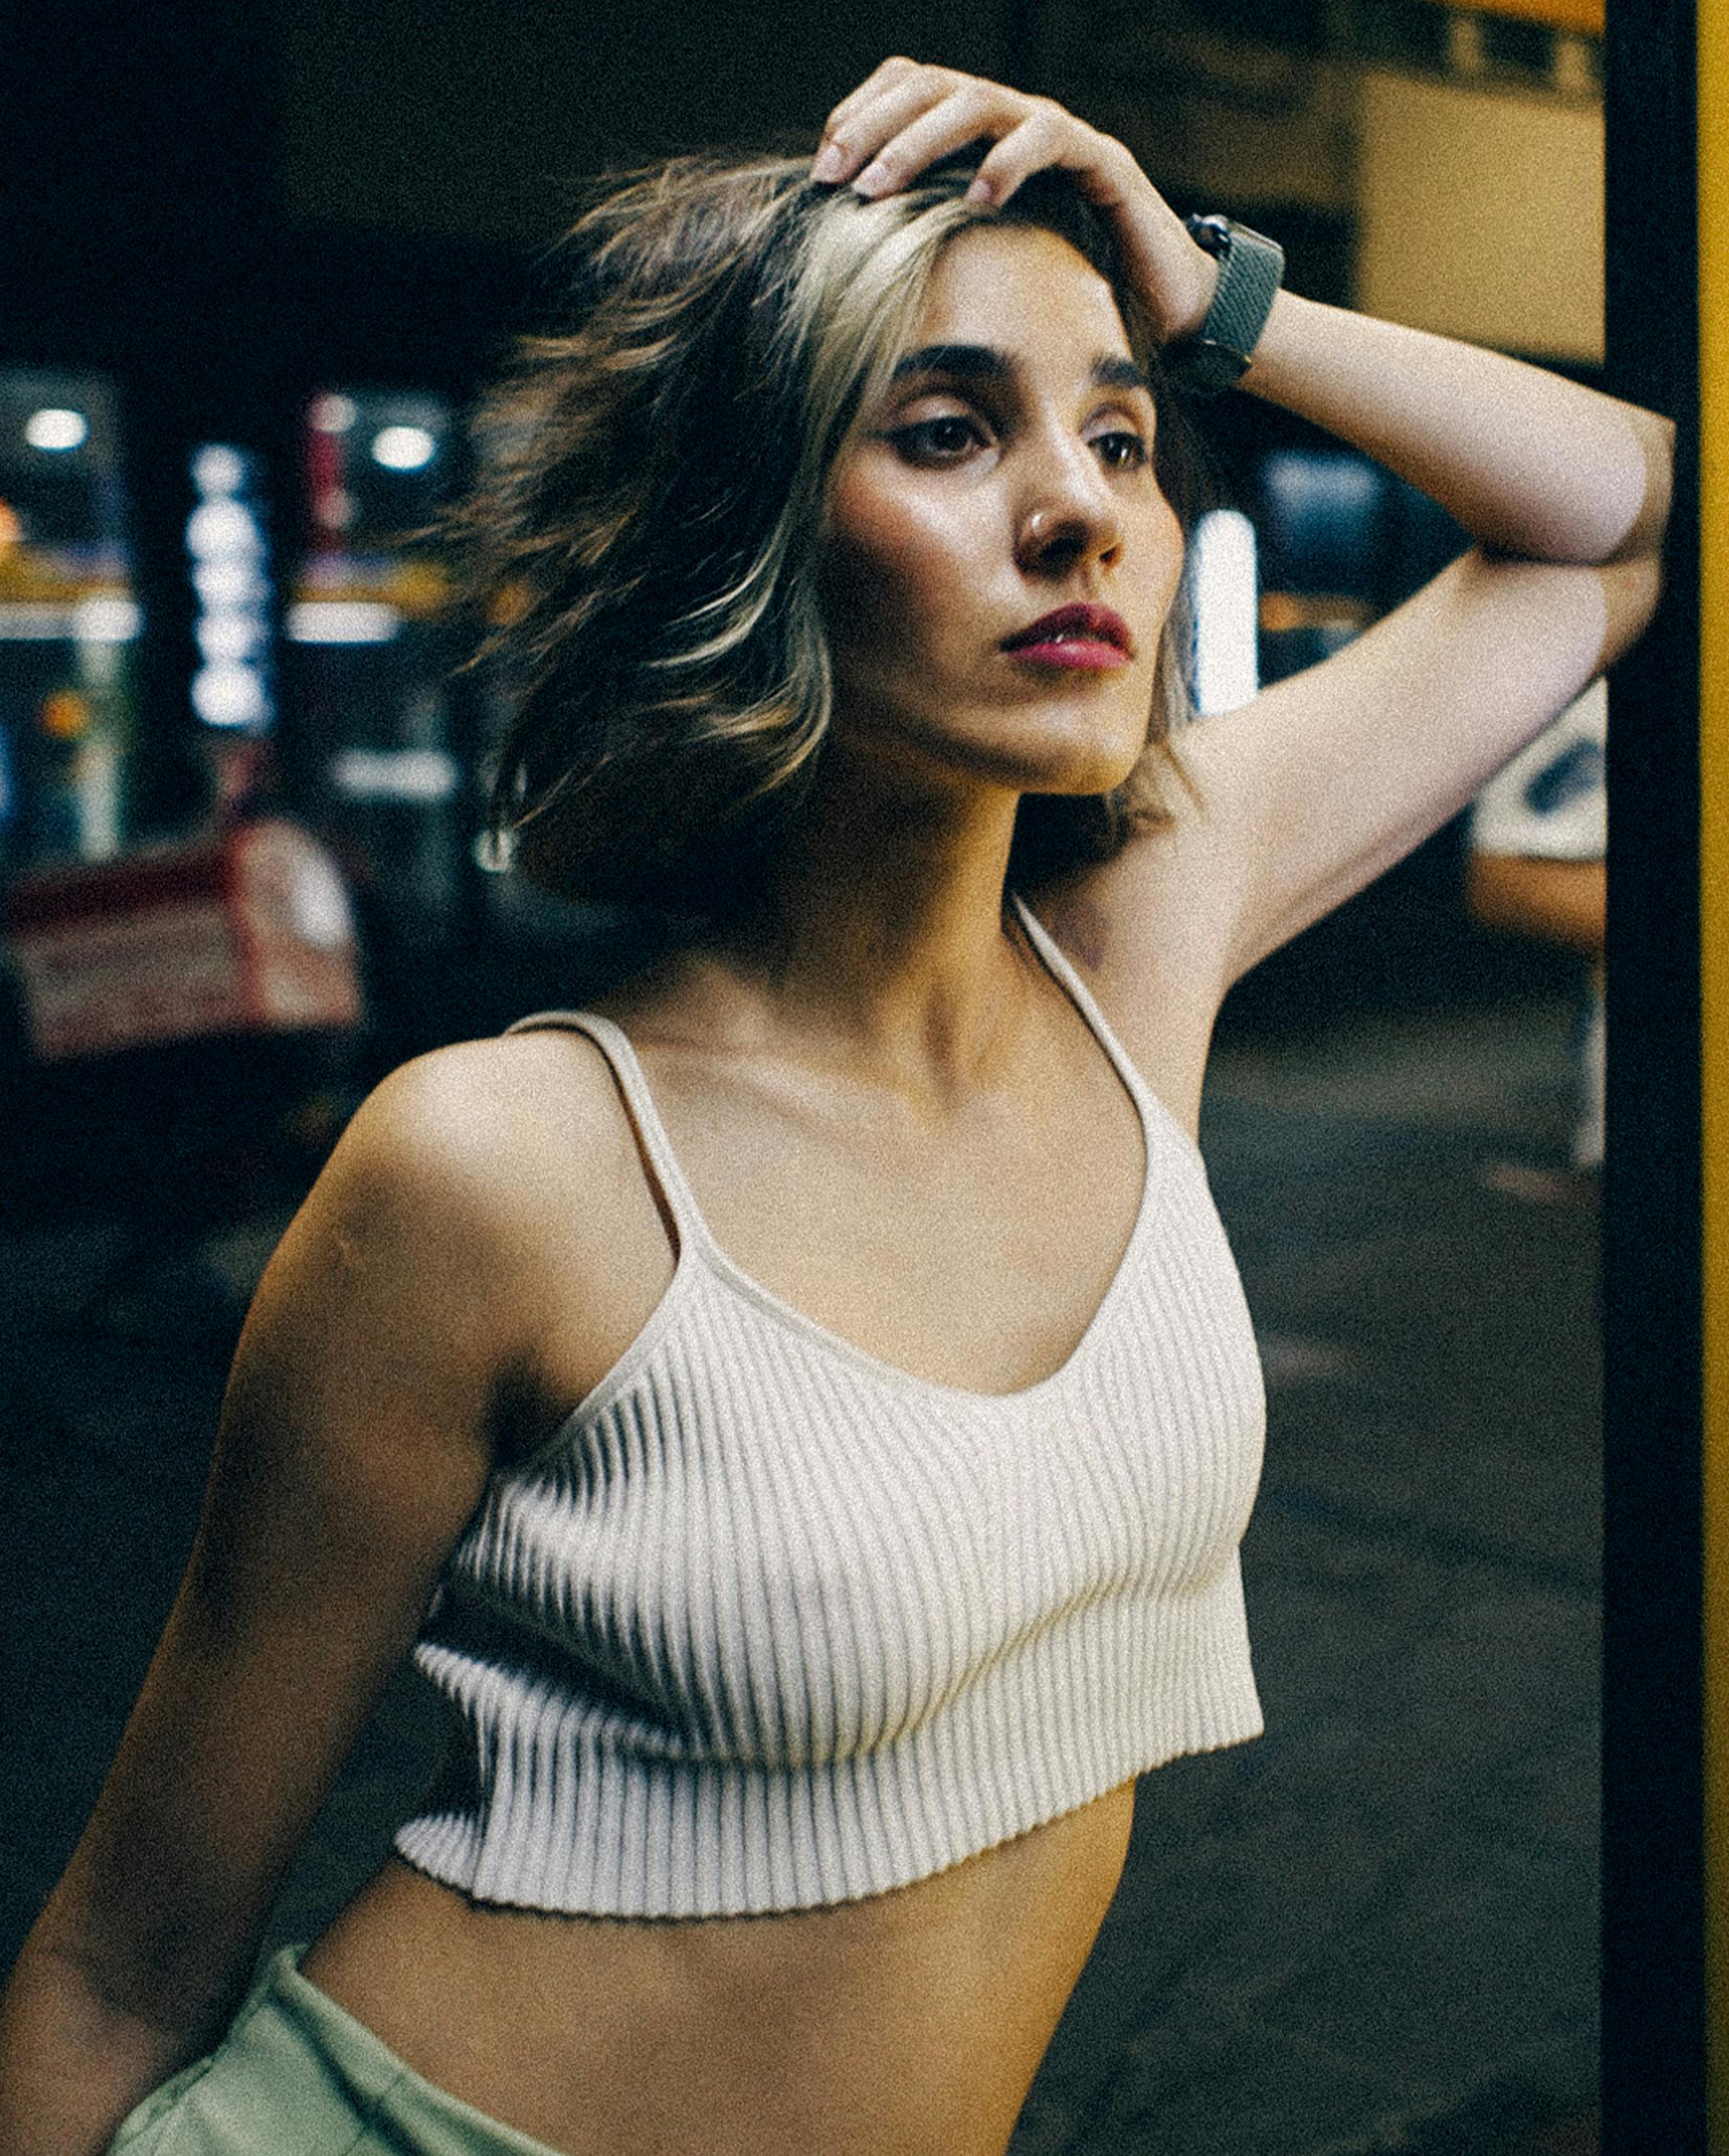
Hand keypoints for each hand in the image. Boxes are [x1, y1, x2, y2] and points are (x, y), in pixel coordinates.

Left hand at [812, 58, 1216, 344]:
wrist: (1165, 307)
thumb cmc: (1064, 292)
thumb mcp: (979, 267)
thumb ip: (926, 248)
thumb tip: (848, 266)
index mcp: (978, 136)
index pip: (909, 89)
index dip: (860, 115)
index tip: (821, 169)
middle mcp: (1015, 121)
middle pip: (934, 86)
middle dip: (874, 126)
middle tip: (834, 173)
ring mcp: (1059, 134)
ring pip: (982, 102)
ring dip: (921, 142)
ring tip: (881, 187)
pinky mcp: (1103, 161)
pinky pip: (1050, 138)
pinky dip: (1009, 161)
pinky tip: (976, 196)